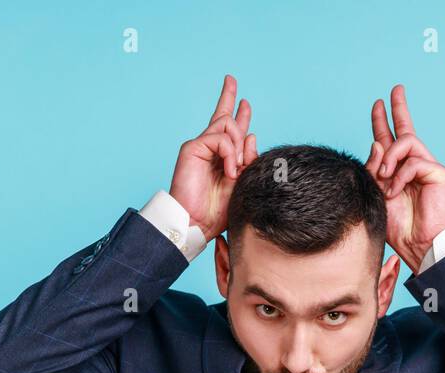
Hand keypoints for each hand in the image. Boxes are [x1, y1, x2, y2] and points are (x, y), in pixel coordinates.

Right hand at [169, 74, 258, 240]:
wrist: (197, 223)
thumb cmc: (218, 209)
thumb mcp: (242, 182)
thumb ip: (248, 160)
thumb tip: (252, 135)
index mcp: (221, 156)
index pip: (231, 130)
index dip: (239, 113)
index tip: (245, 101)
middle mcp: (210, 147)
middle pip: (222, 115)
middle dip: (228, 96)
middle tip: (231, 79)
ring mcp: (200, 146)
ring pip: (228, 125)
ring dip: (239, 145)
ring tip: (236, 168)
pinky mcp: (193, 148)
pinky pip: (220, 138)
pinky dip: (230, 153)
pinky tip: (230, 171)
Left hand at [365, 84, 444, 274]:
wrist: (417, 245)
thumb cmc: (398, 226)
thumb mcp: (376, 194)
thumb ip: (374, 169)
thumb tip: (377, 143)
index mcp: (397, 170)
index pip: (389, 140)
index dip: (382, 121)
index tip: (378, 104)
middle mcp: (413, 164)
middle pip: (405, 129)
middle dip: (399, 108)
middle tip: (395, 90)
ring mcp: (427, 167)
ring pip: (406, 141)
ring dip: (389, 157)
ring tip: (384, 176)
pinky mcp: (438, 172)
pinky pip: (414, 161)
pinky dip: (400, 175)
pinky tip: (396, 191)